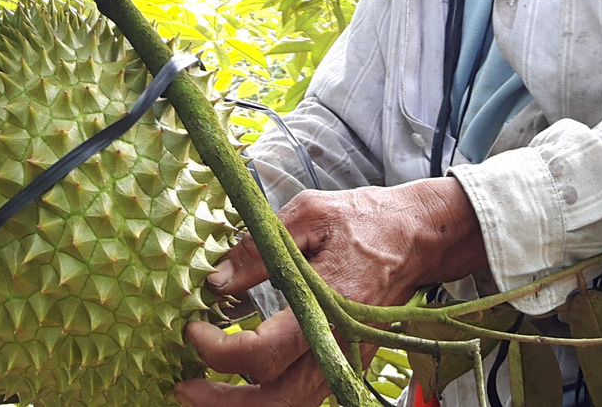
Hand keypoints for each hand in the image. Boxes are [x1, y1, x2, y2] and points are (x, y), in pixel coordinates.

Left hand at [175, 178, 485, 406]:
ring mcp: (346, 358)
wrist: (418, 237)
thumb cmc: (365, 220)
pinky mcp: (347, 360)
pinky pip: (307, 395)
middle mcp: (338, 343)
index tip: (194, 329)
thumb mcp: (309, 214)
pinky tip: (240, 386)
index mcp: (328, 305)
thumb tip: (217, 278)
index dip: (220, 351)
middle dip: (225, 403)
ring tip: (203, 395)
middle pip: (278, 400)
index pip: (265, 353)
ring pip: (294, 405)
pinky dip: (270, 399)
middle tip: (183, 388)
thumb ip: (259, 249)